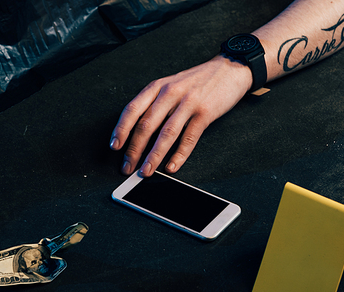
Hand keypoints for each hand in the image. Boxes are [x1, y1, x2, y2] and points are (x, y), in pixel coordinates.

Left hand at [110, 54, 252, 176]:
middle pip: (146, 125)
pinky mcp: (205, 112)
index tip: (114, 147)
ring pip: (166, 134)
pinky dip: (179, 155)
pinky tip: (171, 166)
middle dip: (134, 150)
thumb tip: (137, 133)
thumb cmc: (197, 81)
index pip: (132, 109)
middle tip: (127, 167)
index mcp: (157, 87)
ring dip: (153, 156)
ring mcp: (188, 103)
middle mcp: (170, 93)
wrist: (229, 69)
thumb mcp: (170, 85)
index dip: (121, 129)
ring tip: (146, 171)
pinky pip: (189, 138)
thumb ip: (154, 104)